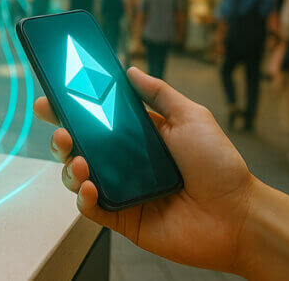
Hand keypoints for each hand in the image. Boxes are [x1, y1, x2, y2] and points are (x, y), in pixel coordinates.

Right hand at [33, 67, 255, 273]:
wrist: (237, 215)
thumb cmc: (220, 166)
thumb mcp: (192, 117)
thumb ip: (159, 93)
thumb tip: (132, 70)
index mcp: (139, 136)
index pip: (96, 119)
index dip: (71, 109)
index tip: (51, 99)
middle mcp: (126, 162)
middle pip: (80, 146)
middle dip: (62, 137)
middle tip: (62, 132)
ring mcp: (122, 191)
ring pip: (78, 177)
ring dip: (70, 166)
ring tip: (80, 161)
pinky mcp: (123, 218)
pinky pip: (91, 209)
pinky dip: (83, 198)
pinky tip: (90, 187)